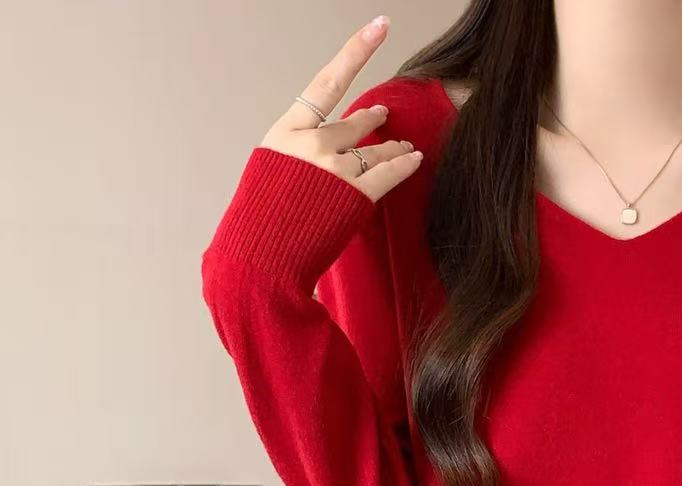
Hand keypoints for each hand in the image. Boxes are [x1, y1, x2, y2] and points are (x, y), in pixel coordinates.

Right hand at [260, 15, 421, 200]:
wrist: (262, 255)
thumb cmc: (263, 216)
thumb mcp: (270, 168)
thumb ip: (297, 148)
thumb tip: (324, 140)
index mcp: (287, 130)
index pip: (327, 83)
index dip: (356, 51)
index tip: (379, 26)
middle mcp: (313, 143)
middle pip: (354, 124)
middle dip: (372, 120)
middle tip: (383, 115)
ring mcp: (336, 169)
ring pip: (375, 150)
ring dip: (393, 148)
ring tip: (405, 146)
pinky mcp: (356, 196)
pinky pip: (388, 174)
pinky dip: (404, 165)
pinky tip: (414, 158)